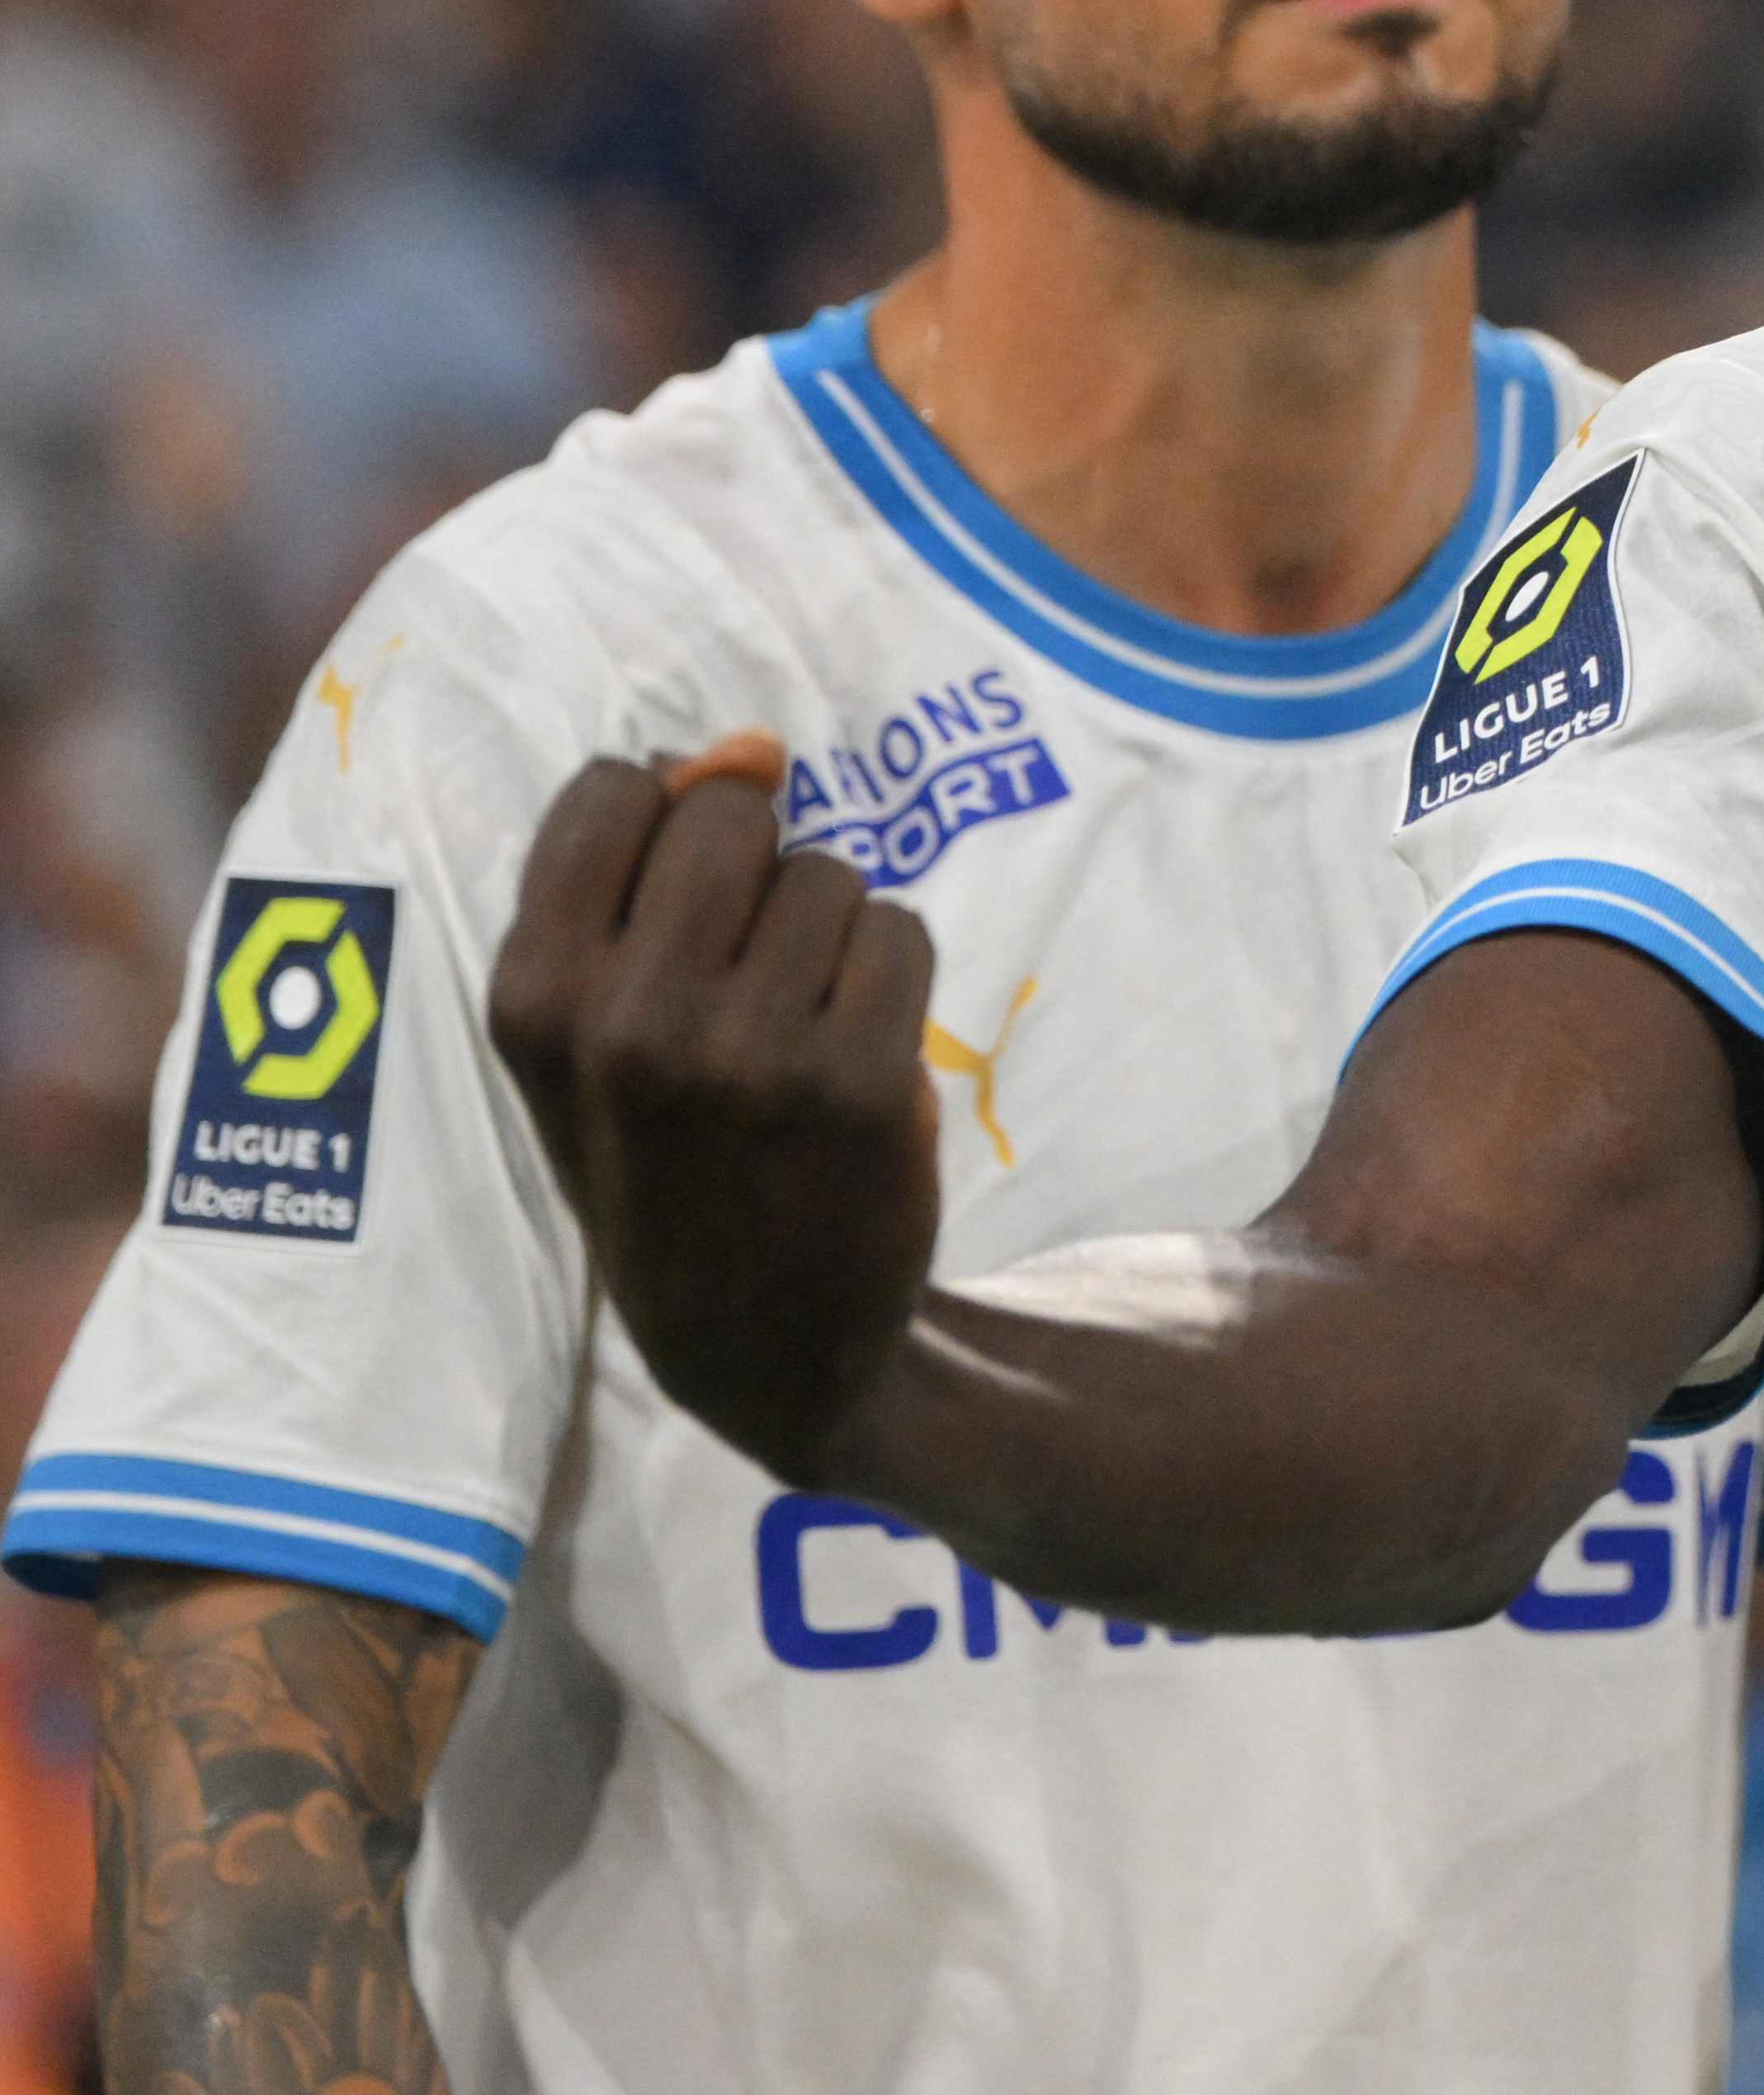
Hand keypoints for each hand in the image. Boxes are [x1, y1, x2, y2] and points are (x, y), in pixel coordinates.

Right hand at [485, 743, 943, 1481]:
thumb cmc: (666, 1164)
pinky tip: (855, 1062)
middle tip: (746, 980)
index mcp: (531, 1001)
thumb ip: (630, 880)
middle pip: (728, 816)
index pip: (612, 791)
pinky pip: (901, 931)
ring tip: (796, 1035)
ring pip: (828, 874)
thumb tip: (746, 748)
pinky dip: (892, 980)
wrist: (762, 1346)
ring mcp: (747, 1054)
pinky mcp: (861, 1081)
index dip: (667, 827)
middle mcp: (627, 1023)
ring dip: (831, 936)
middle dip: (756, 873)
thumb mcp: (590, 1036)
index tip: (676, 910)